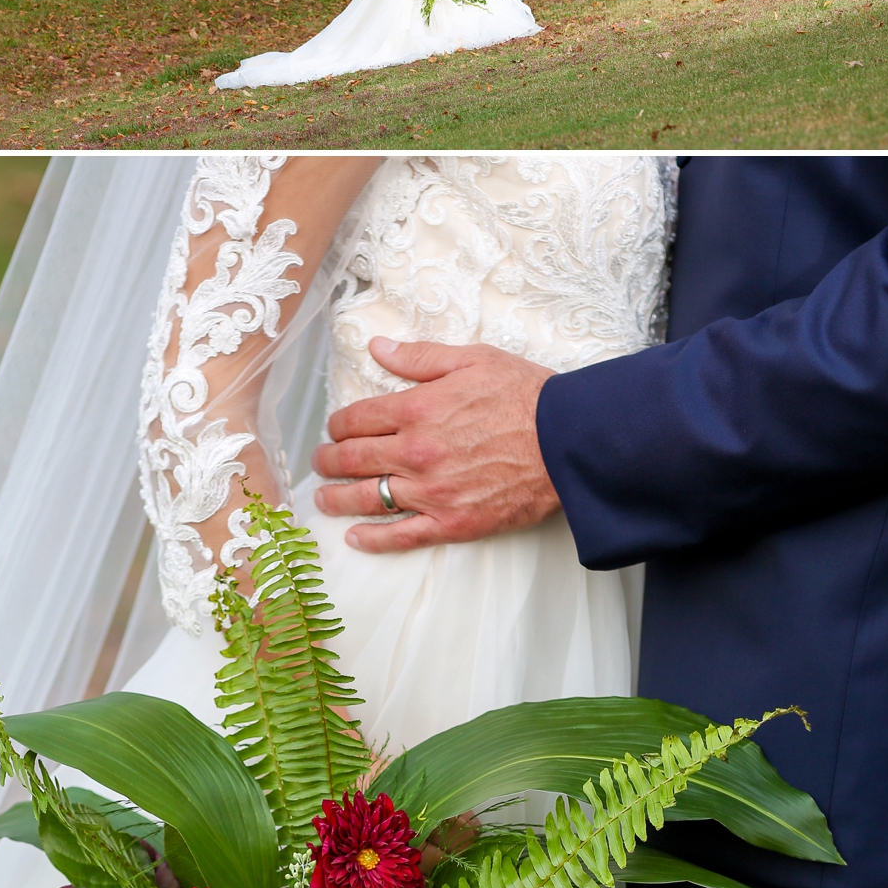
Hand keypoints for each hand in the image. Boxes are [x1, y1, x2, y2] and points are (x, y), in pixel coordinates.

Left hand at [313, 338, 561, 551]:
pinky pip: (401, 536)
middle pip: (353, 460)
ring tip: (323, 499)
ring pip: (367, 499)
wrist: (567, 442)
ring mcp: (431, 493)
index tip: (334, 429)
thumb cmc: (525, 396)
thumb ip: (419, 357)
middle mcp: (414, 453)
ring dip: (337, 499)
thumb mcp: (472, 359)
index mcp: (416, 410)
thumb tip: (377, 347)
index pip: (357, 419)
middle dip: (329, 461)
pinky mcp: (451, 523)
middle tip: (320, 463)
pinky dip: (373, 539)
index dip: (338, 425)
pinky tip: (354, 537)